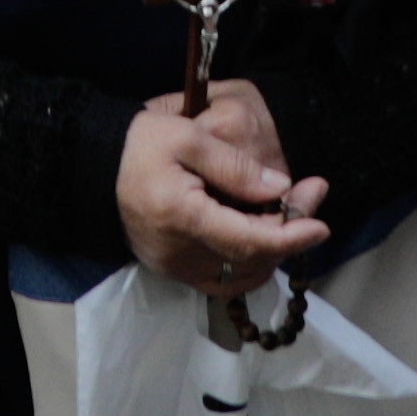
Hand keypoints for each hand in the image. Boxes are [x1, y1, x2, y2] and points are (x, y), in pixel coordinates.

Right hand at [115, 80, 333, 294]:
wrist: (96, 168)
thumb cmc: (139, 145)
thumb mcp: (186, 135)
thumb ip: (234, 164)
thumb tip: (279, 188)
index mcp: (180, 216)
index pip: (246, 241)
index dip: (289, 237)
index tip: (320, 224)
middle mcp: (177, 252)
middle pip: (250, 261)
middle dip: (289, 235)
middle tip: (311, 198)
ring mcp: (174, 266)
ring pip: (240, 276)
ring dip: (271, 251)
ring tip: (288, 215)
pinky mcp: (172, 270)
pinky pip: (222, 280)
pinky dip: (248, 263)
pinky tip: (260, 237)